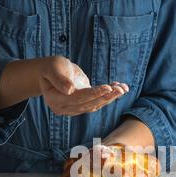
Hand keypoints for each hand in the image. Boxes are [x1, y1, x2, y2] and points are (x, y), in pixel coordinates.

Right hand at [0, 55, 128, 112]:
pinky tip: (119, 88)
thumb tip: (70, 90)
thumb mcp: (53, 68)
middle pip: (88, 104)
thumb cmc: (52, 67)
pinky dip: (108, 96)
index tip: (106, 87)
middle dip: (105, 96)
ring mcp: (73, 109)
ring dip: (110, 97)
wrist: (53, 71)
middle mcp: (64, 108)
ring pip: (95, 105)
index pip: (76, 99)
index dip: (92, 94)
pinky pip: (97, 102)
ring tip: (123, 88)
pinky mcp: (83, 106)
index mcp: (55, 100)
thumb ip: (59, 79)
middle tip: (121, 89)